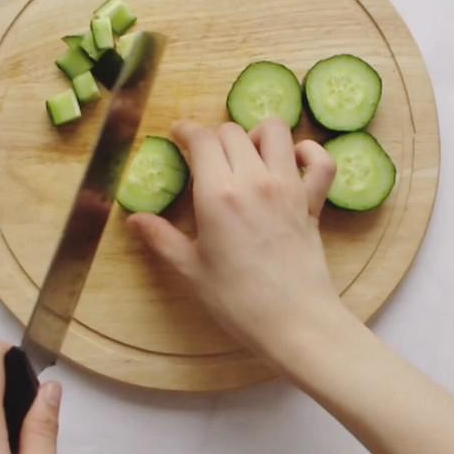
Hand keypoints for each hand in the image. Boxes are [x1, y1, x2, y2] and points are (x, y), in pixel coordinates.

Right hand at [129, 119, 339, 369]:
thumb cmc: (237, 301)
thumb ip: (161, 238)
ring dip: (257, 134)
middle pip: (232, 131)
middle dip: (214, 137)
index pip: (200, 139)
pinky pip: (320, 159)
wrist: (293, 323)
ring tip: (247, 154)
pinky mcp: (313, 201)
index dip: (185, 131)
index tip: (178, 136)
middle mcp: (253, 180)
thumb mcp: (190, 269)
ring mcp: (287, 187)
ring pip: (275, 130)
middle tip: (206, 158)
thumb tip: (133, 219)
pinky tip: (293, 161)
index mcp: (216, 194)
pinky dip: (309, 152)